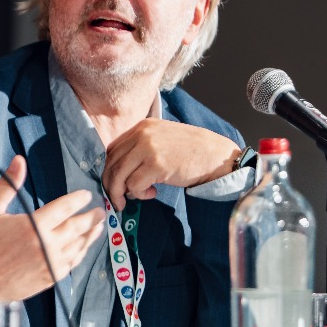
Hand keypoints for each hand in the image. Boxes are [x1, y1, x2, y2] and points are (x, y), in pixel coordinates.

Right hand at [0, 155, 104, 320]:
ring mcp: (50, 264)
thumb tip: (19, 160)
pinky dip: (80, 253)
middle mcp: (46, 245)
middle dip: (92, 217)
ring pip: (79, 246)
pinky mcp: (49, 278)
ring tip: (98, 227)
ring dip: (91, 235)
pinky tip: (83, 247)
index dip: (79, 199)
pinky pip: (72, 263)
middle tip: (101, 211)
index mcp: (33, 225)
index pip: (65, 207)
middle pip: (78, 227)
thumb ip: (7, 184)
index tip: (87, 195)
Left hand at [102, 120, 240, 208]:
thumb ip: (141, 149)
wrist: (216, 156)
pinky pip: (134, 185)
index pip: (112, 149)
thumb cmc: (192, 151)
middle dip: (111, 184)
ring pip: (119, 175)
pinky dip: (139, 194)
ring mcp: (148, 148)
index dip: (109, 169)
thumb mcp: (162, 140)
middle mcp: (142, 134)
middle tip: (117, 199)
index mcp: (142, 127)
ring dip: (121, 193)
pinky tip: (152, 194)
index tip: (113, 183)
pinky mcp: (156, 165)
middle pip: (112, 163)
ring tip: (132, 199)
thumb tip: (120, 172)